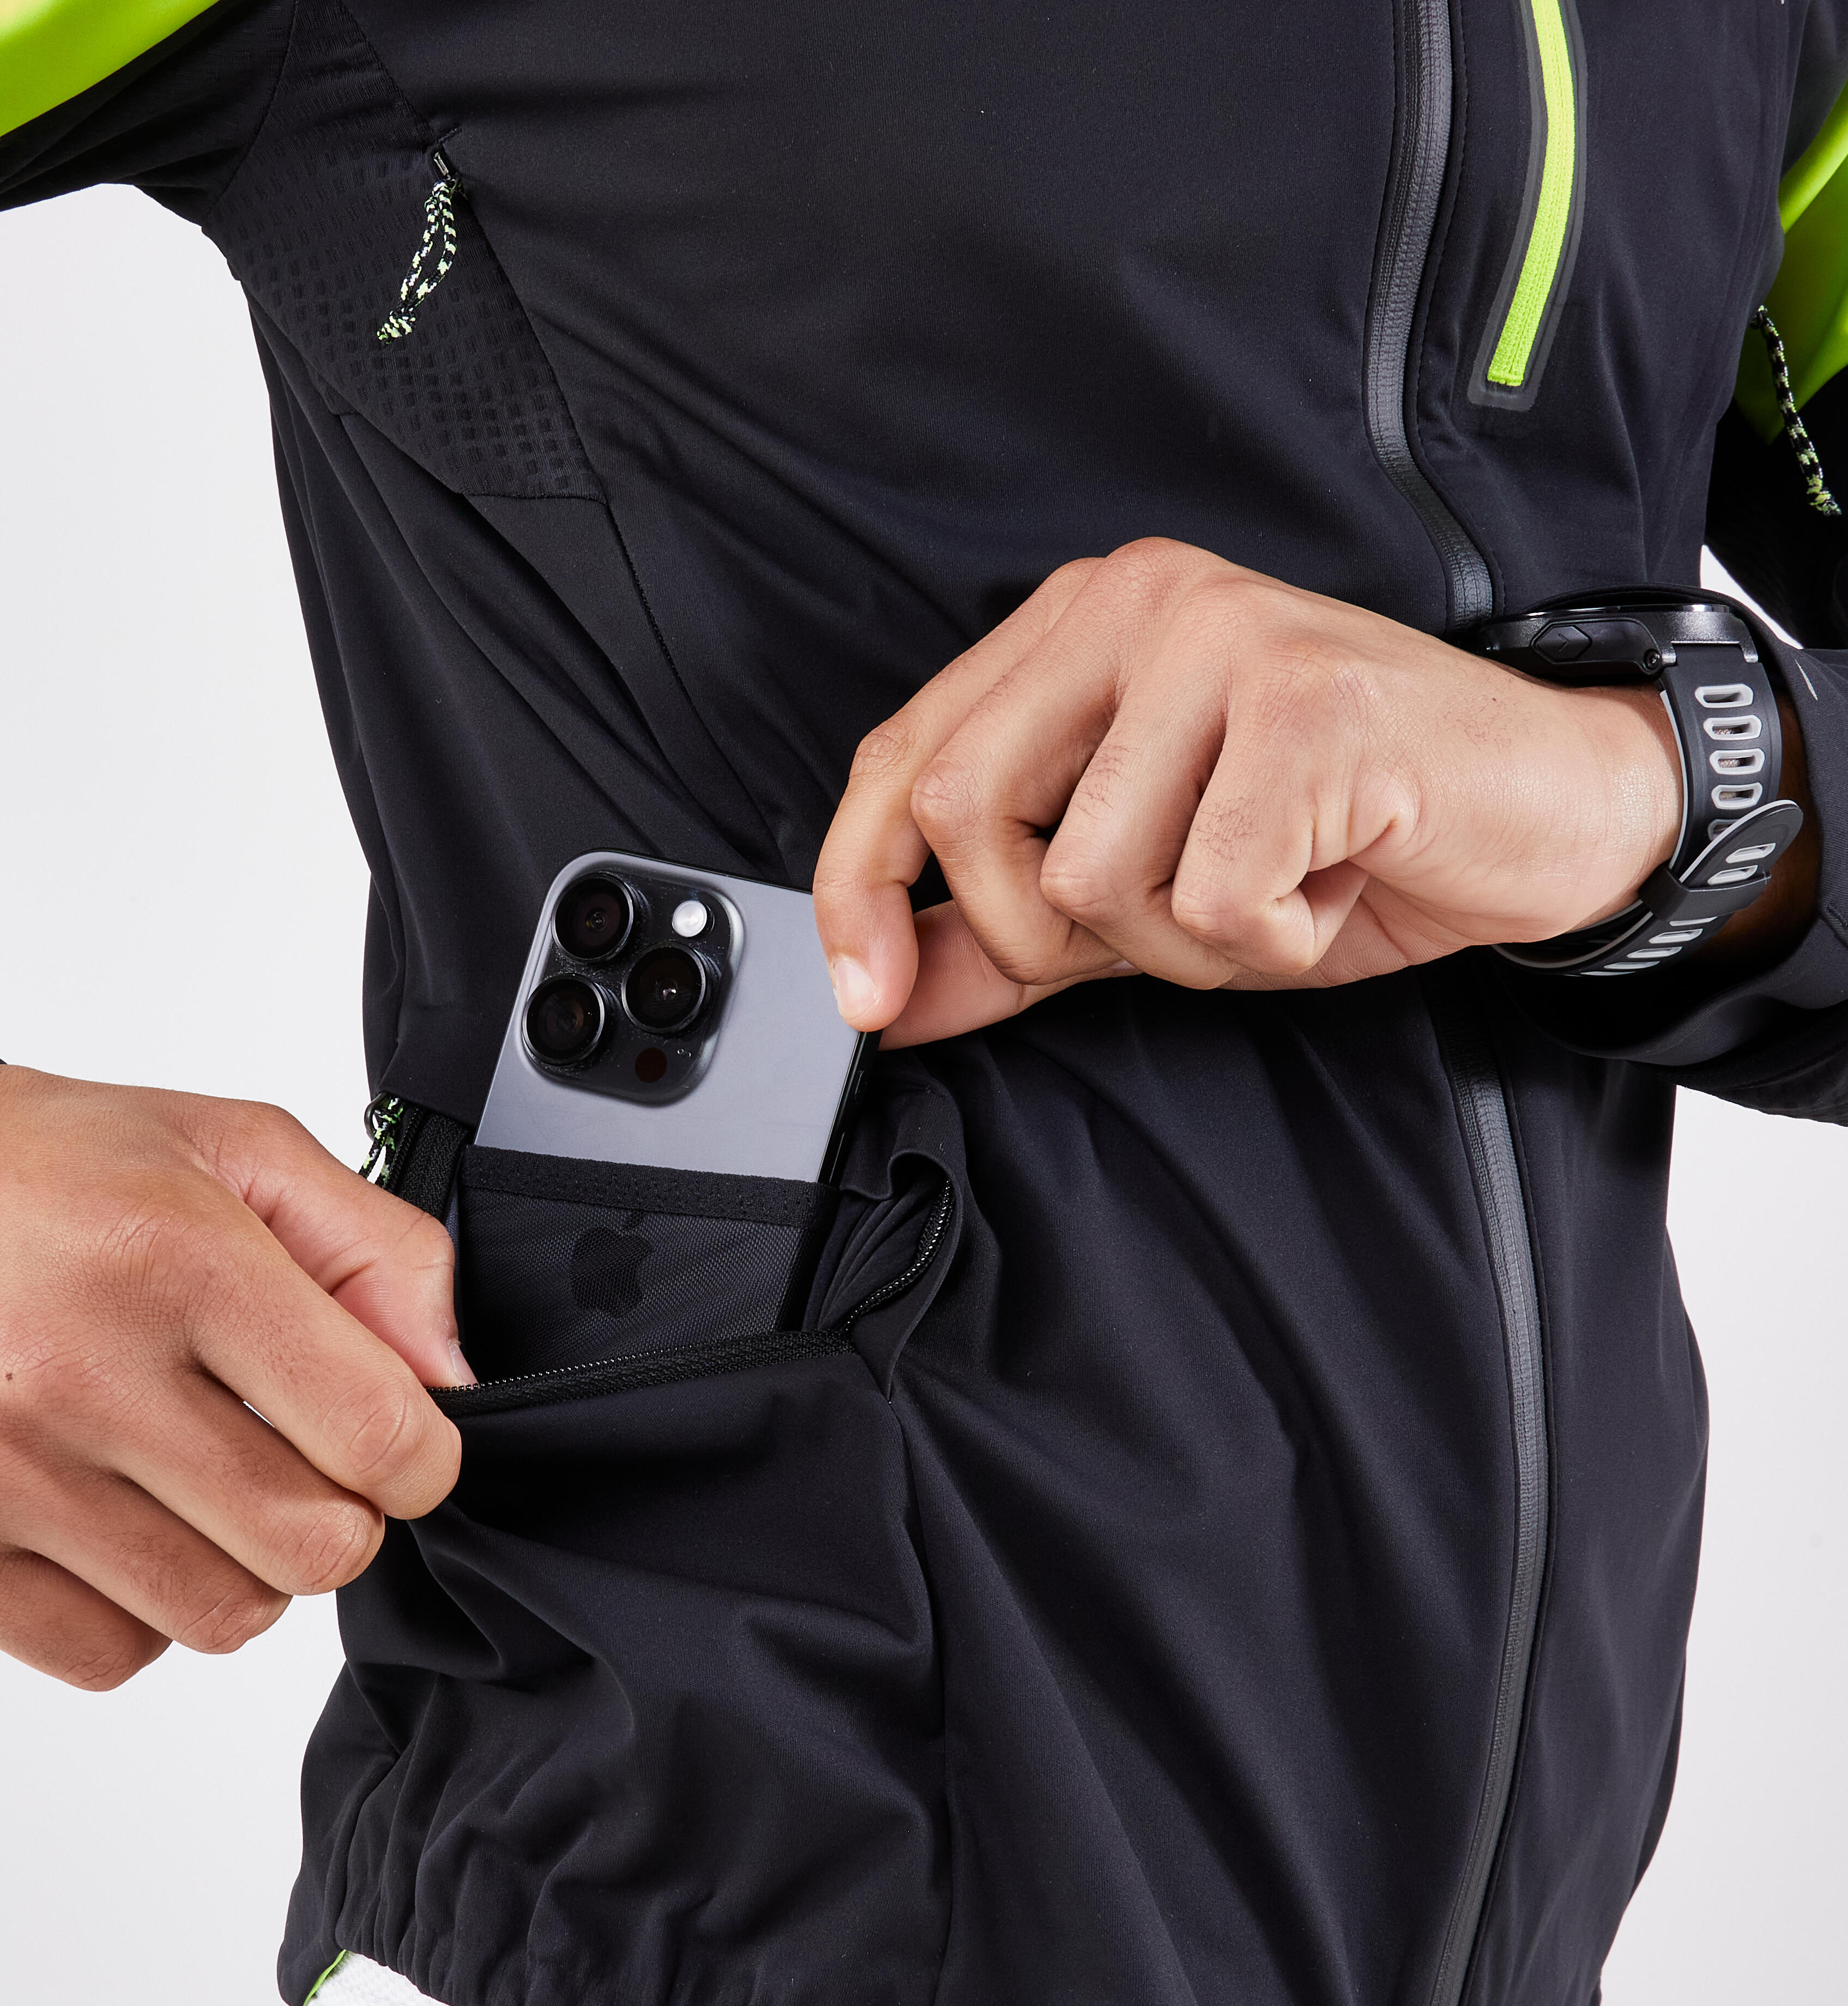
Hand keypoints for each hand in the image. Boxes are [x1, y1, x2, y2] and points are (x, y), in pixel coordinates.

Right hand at [0, 1053, 468, 1689]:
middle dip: (337, 1513)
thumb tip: (451, 1380)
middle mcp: (79, 1373)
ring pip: (222, 1618)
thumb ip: (376, 1250)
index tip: (388, 1434)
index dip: (418, 1455)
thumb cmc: (30, 1164)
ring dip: (241, 1566)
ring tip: (191, 1478)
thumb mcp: (230, 1144)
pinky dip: (140, 1611)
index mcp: (174, 1256)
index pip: (381, 1440)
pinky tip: (113, 1518)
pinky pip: (109, 1657)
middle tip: (287, 1453)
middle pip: (315, 1548)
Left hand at [815, 539, 1704, 1044]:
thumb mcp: (1142, 901)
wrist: (1550, 807)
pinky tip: (1336, 880)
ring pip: (1090, 876)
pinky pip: (1211, 898)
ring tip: (1276, 884)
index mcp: (1079, 622)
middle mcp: (1139, 601)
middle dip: (1040, 931)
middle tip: (1163, 925)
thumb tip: (880, 997)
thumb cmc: (1342, 841)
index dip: (860, 888)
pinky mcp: (1307, 707)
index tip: (867, 999)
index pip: (905, 758)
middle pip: (966, 811)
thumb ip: (1001, 937)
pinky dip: (1271, 939)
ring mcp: (1225, 639)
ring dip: (1182, 942)